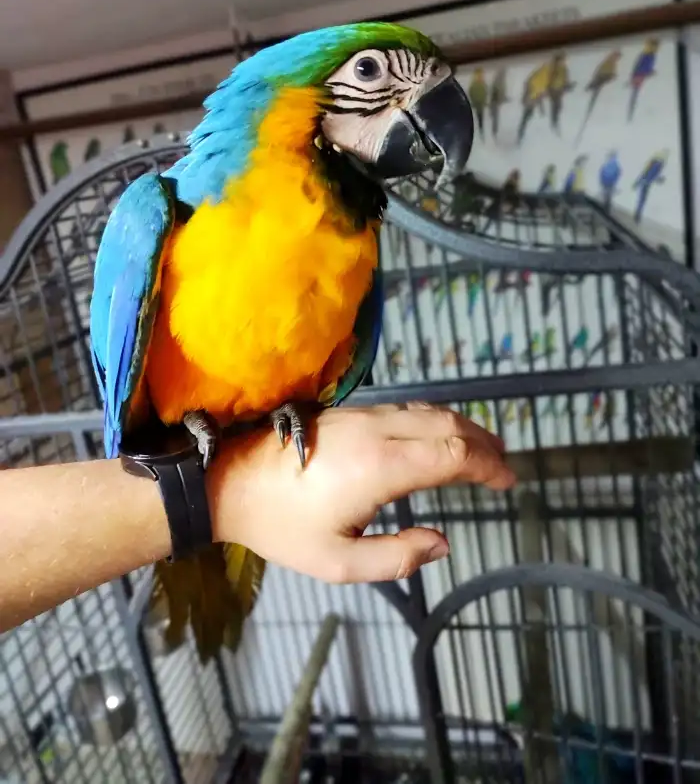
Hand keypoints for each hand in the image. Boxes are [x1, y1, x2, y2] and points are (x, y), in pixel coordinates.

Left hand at [207, 403, 514, 582]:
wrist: (228, 481)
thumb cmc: (281, 527)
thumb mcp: (338, 563)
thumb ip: (397, 557)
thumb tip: (441, 542)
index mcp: (380, 467)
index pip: (453, 454)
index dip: (488, 466)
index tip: (508, 481)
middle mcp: (377, 431)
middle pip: (447, 424)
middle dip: (484, 443)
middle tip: (505, 467)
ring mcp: (361, 416)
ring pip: (427, 411)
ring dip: (461, 428)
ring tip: (483, 451)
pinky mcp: (349, 413)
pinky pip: (406, 410)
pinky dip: (435, 422)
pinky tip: (438, 438)